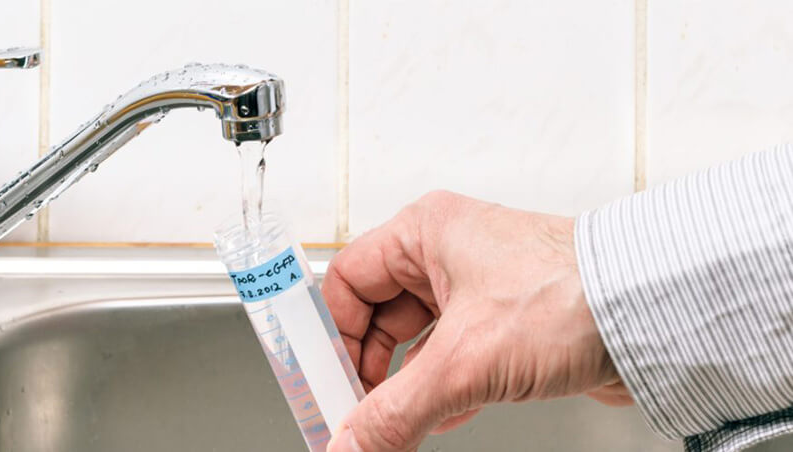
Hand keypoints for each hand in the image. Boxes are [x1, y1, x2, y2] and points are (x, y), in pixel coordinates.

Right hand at [323, 191, 629, 451]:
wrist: (657, 315)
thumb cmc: (573, 294)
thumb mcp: (464, 361)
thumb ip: (395, 410)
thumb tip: (351, 445)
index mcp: (426, 232)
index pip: (346, 281)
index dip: (329, 334)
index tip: (320, 381)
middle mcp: (449, 254)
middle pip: (377, 315)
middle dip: (366, 369)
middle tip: (355, 411)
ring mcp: (480, 289)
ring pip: (416, 342)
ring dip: (406, 385)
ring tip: (396, 422)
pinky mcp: (509, 323)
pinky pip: (454, 358)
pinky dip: (441, 390)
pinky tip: (441, 418)